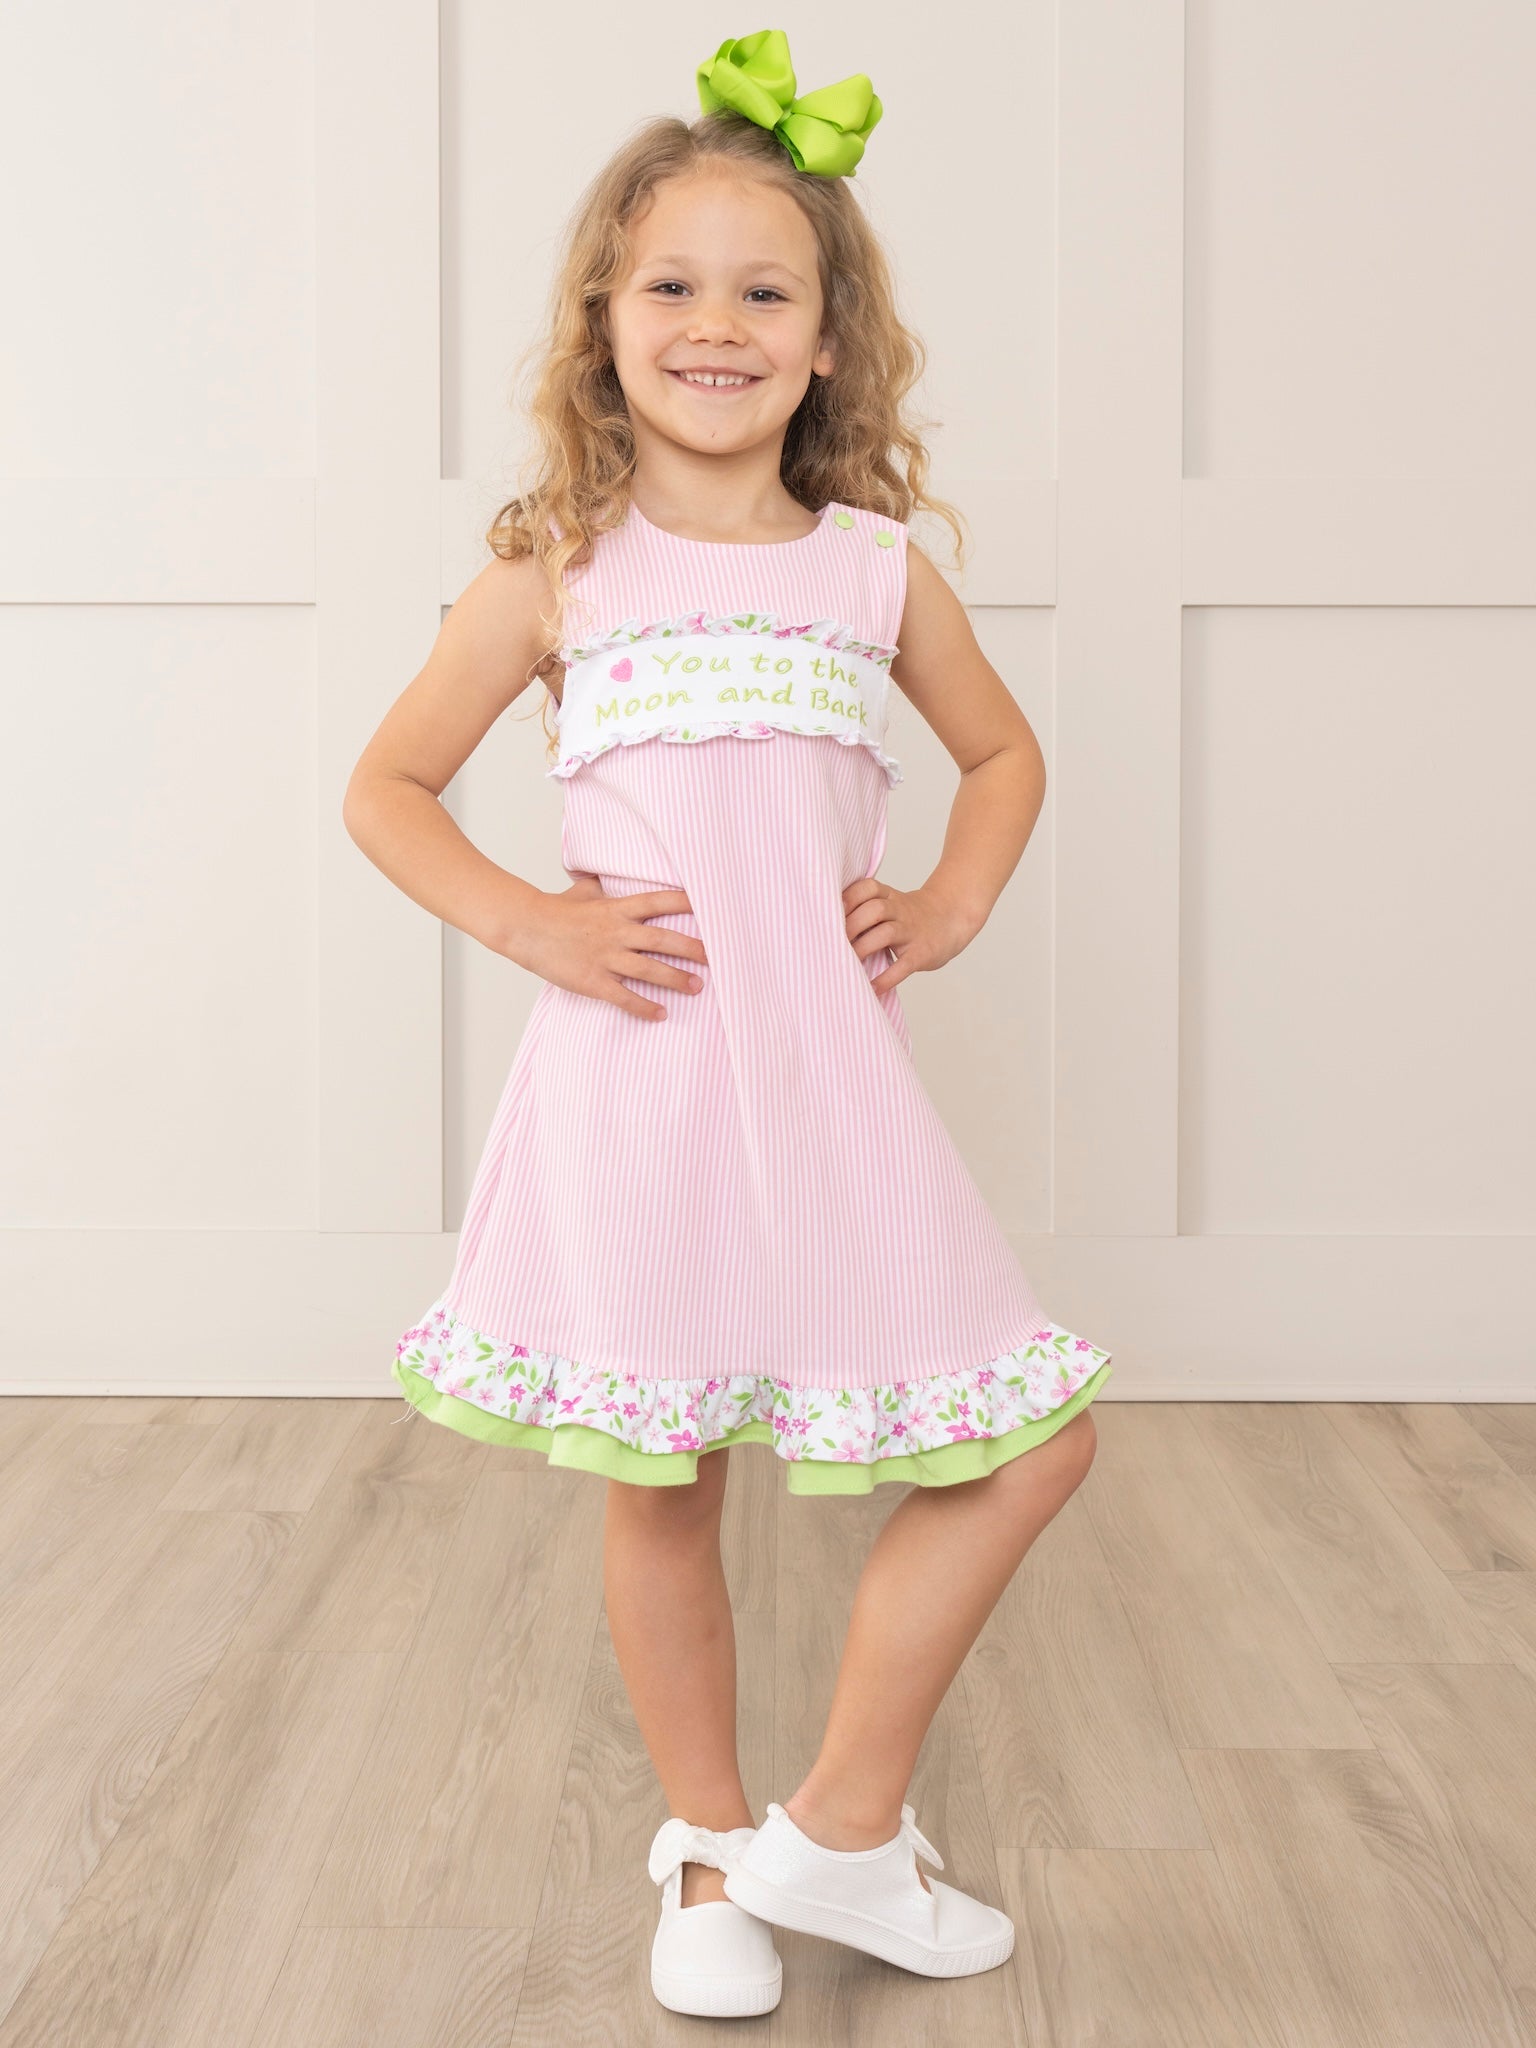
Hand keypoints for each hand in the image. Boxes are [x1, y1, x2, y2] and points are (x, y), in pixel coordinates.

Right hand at [511, 874, 707, 1020]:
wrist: (526, 928)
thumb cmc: (555, 910)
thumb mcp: (583, 892)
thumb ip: (602, 887)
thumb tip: (606, 876)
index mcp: (617, 908)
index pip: (659, 901)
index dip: (686, 902)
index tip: (711, 907)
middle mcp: (617, 932)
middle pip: (663, 939)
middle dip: (693, 949)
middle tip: (715, 957)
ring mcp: (606, 958)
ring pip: (650, 970)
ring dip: (676, 979)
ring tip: (698, 987)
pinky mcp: (593, 981)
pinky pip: (624, 997)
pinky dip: (644, 1007)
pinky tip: (661, 1014)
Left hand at [841, 877, 980, 994]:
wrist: (951, 919)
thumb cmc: (910, 916)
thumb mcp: (891, 903)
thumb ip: (864, 909)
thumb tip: (824, 926)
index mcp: (889, 897)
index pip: (867, 888)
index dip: (848, 898)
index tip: (828, 911)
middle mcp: (900, 911)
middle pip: (874, 909)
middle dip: (850, 926)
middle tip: (831, 943)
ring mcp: (911, 931)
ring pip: (886, 933)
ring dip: (862, 948)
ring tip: (845, 964)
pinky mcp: (921, 953)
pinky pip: (903, 966)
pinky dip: (886, 978)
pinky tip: (872, 988)